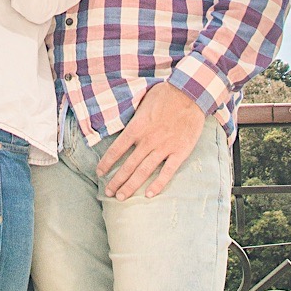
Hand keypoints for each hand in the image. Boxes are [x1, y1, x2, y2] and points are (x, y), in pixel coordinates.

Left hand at [95, 82, 204, 199]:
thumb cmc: (165, 94)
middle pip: (128, 165)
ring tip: (121, 197)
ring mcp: (164, 147)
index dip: (106, 162)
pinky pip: (167, 172)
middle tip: (109, 192)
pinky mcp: (179, 152)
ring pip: (144, 171)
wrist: (190, 93)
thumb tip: (122, 127)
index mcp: (137, 127)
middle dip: (116, 181)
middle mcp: (148, 140)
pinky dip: (158, 184)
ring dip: (131, 186)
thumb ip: (133, 118)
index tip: (100, 173)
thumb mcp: (142, 102)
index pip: (116, 149)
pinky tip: (149, 194)